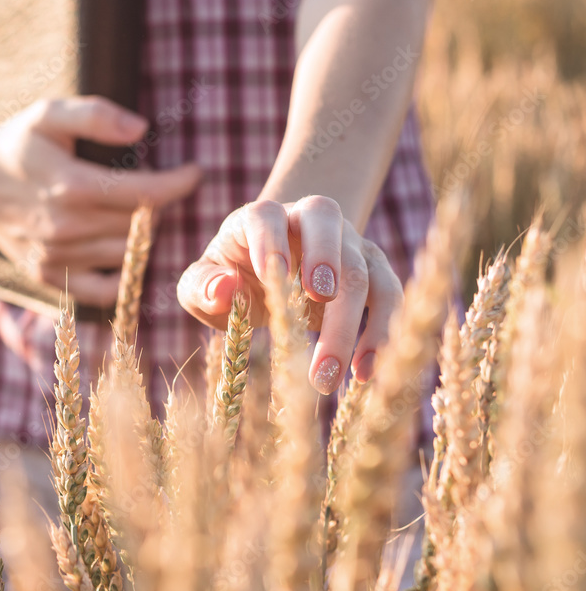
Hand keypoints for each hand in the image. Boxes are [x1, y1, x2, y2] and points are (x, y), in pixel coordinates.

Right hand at [0, 96, 201, 307]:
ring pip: (126, 256)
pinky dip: (123, 276)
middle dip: (161, 206)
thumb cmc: (16, 143)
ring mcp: (56, 257)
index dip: (179, 184)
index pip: (145, 194)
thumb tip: (141, 129)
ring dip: (144, 237)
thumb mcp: (49, 113)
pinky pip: (102, 290)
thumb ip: (95, 115)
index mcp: (71, 186)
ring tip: (145, 214)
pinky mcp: (49, 276)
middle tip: (164, 189)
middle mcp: (65, 228)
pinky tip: (127, 252)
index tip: (195, 172)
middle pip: (140, 226)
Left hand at [176, 196, 402, 392]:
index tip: (271, 274)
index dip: (270, 239)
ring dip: (353, 320)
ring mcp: (347, 241)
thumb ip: (202, 285)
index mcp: (262, 218)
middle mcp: (309, 219)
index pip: (267, 215)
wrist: (264, 273)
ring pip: (364, 266)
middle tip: (320, 301)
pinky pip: (388, 294)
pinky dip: (382, 332)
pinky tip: (363, 373)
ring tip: (332, 374)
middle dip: (326, 262)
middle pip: (327, 225)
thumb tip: (224, 289)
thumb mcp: (201, 284)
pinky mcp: (372, 269)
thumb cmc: (229, 277)